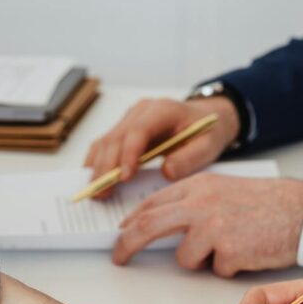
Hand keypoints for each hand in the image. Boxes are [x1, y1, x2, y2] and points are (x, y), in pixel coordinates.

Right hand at [84, 97, 239, 198]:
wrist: (204, 117)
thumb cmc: (206, 131)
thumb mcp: (208, 146)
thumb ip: (190, 158)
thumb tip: (166, 172)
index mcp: (163, 110)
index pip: (138, 131)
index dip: (128, 154)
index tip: (124, 177)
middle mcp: (141, 111)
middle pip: (116, 137)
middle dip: (107, 167)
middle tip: (103, 193)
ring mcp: (130, 119)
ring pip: (106, 141)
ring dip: (98, 167)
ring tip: (97, 192)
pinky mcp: (124, 129)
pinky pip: (105, 144)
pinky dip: (98, 162)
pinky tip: (95, 179)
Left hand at [113, 174, 302, 275]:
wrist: (302, 211)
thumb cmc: (267, 203)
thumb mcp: (223, 190)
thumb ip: (192, 202)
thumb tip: (161, 223)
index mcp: (198, 186)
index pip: (152, 203)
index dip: (131, 221)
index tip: (121, 233)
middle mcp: (200, 204)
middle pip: (149, 226)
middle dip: (127, 244)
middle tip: (119, 258)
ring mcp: (213, 228)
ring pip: (185, 258)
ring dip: (202, 261)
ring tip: (231, 246)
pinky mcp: (229, 252)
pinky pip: (215, 270)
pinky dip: (229, 267)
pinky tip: (248, 251)